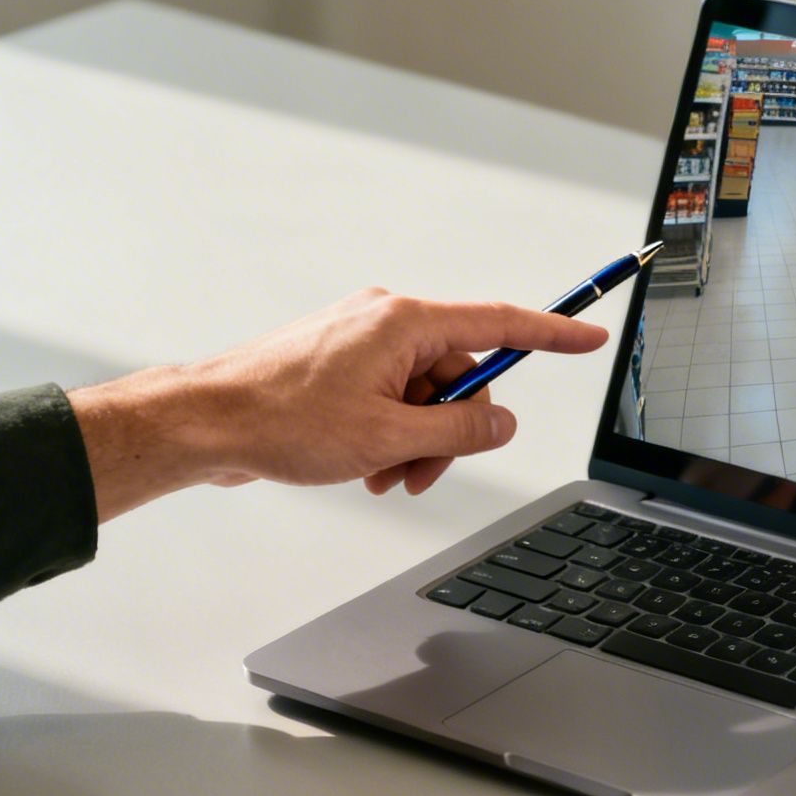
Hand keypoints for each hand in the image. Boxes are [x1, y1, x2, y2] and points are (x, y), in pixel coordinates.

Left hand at [69, 289, 608, 521]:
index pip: (501, 324)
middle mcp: (385, 321)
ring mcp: (359, 341)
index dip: (553, 335)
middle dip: (449, 431)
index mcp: (405, 323)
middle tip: (419, 471)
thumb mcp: (388, 438)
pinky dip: (388, 434)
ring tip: (380, 474)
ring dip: (414, 442)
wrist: (206, 422)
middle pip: (458, 376)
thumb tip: (499, 421)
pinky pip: (389, 398)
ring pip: (422, 395)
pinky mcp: (338, 363)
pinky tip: (363, 465)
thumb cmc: (279, 419)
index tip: (589, 337)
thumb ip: (458, 431)